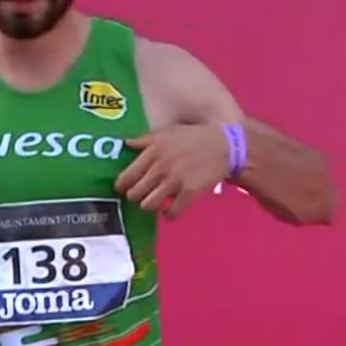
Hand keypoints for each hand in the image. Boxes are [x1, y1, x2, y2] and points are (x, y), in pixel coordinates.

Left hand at [114, 123, 229, 217]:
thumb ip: (144, 139)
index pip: (126, 177)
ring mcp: (175, 181)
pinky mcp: (190, 192)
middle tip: (141, 194)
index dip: (121, 186)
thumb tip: (124, 143)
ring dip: (149, 205)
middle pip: (135, 194)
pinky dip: (169, 214)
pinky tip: (170, 209)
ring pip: (148, 205)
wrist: (224, 145)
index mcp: (153, 151)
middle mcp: (161, 167)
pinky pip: (172, 212)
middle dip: (135, 196)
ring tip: (155, 201)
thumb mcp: (166, 132)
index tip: (123, 188)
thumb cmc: (192, 137)